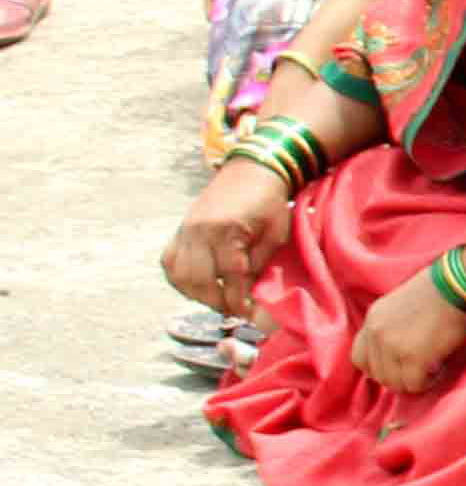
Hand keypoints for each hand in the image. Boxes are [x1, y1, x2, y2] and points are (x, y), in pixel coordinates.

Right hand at [164, 166, 292, 318]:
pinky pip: (170, 262)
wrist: (252, 170)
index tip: (246, 314)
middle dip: (216, 301)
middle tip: (232, 309)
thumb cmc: (269, 202)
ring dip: (196, 293)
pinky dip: (181, 278)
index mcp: (226, 230)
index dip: (237, 300)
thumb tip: (246, 293)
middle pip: (199, 280)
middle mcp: (199, 230)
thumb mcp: (275, 234)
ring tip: (217, 298)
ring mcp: (185, 229)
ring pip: (179, 274)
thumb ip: (258, 264)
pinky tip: (199, 284)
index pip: (228, 276)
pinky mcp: (180, 229)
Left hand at [348, 268, 465, 394]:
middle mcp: (376, 333)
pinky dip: (428, 383)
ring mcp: (392, 345)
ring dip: (413, 381)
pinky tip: (439, 370)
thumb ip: (392, 328)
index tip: (400, 366)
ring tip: (432, 369)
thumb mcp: (402, 306)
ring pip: (394, 383)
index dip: (380, 367)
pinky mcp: (413, 357)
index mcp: (373, 319)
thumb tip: (398, 355)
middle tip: (420, 370)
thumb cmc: (441, 292)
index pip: (360, 358)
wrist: (458, 285)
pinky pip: (414, 385)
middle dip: (398, 377)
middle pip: (376, 374)